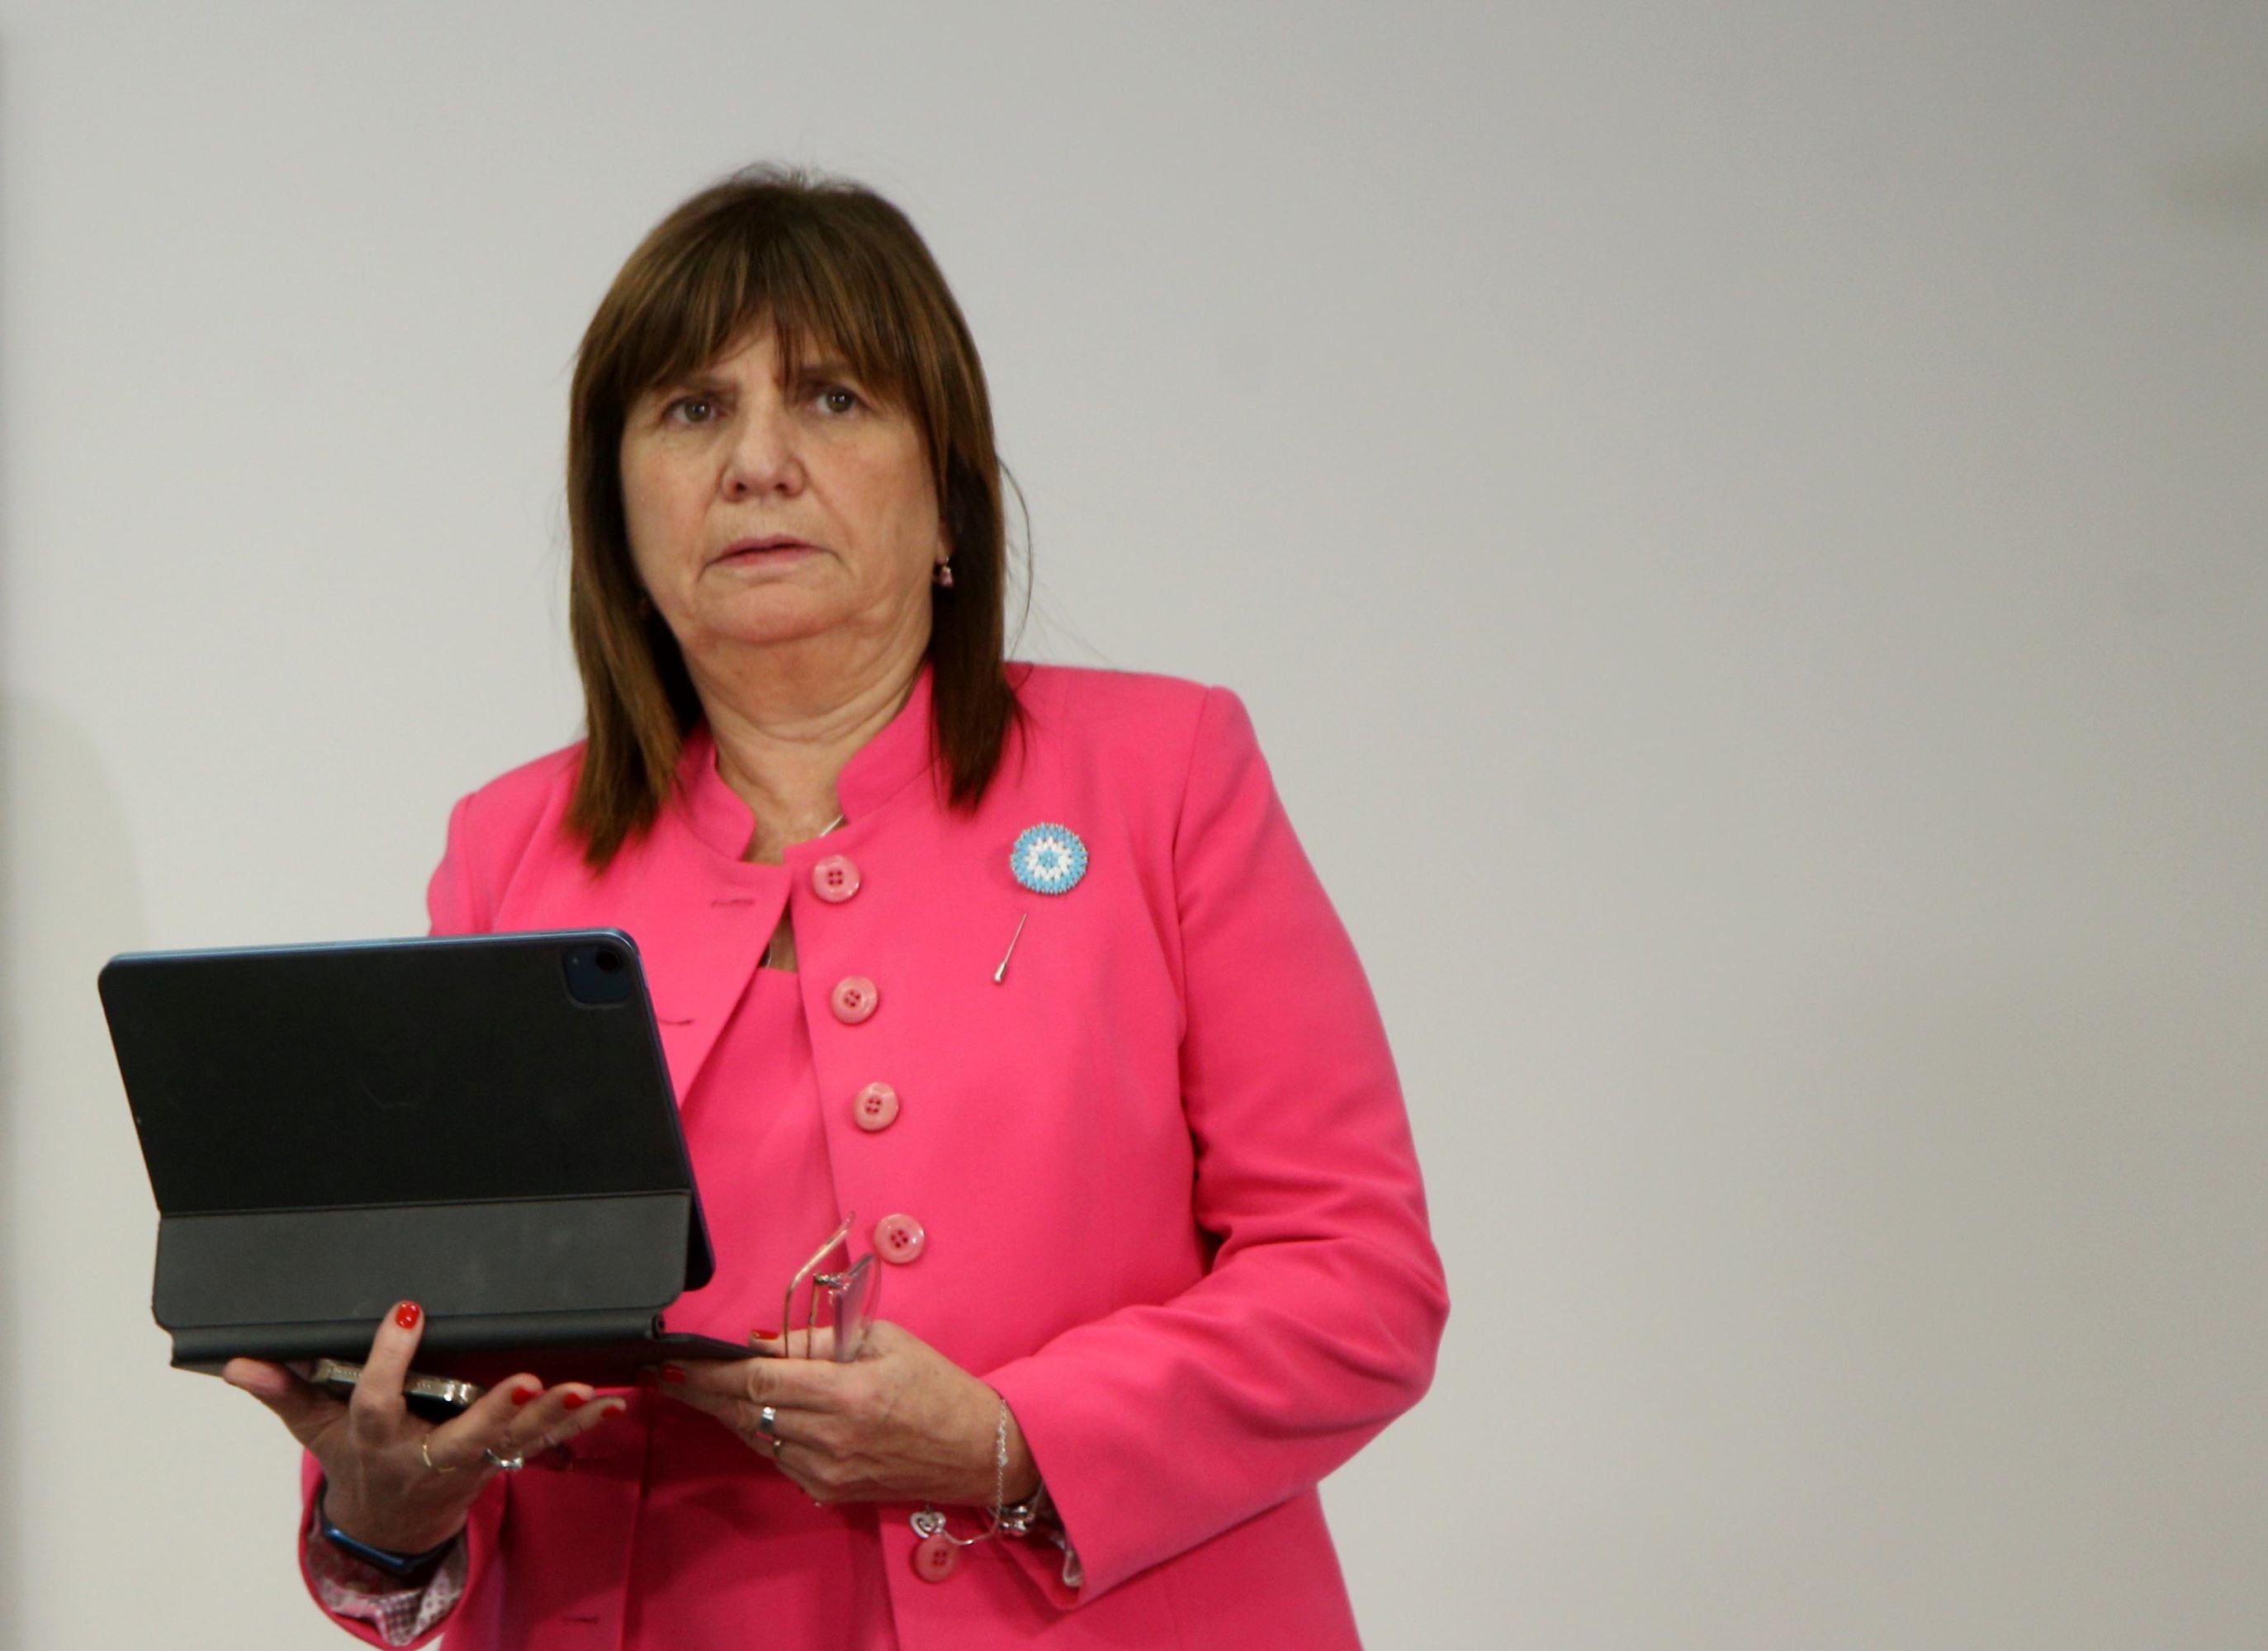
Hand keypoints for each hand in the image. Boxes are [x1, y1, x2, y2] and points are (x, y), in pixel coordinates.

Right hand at [222, 1301, 625, 1553]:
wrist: (390, 1522)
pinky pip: (545, 1445)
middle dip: (496, 1411)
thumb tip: (237, 1363)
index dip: (391, 1359)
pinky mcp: (502, 1462)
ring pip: (514, 1442)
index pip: (377, 1400)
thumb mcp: (315, 1429)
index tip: (409, 1312)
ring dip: (551, 1416)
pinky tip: (612, 1401)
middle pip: (463, 1437)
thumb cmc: (357, 1461)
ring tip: (583, 1388)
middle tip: (525, 1379)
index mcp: (377, 1440)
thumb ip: (283, 1392)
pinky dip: (580, 1425)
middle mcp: (427, 1455)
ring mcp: (470, 1463)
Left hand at [663, 1320, 1036, 1507]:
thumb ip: (818, 1340)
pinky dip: (760, 1433)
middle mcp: (831, 1438)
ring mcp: (827, 1472)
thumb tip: (761, 1342)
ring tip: (697, 1389)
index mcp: (848, 1392)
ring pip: (755, 1437)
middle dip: (700, 1392)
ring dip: (725, 1413)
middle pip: (745, 1411)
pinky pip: (777, 1458)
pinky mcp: (828, 1491)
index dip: (711, 1371)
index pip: (759, 1379)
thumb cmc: (936, 1385)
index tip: (676, 1360)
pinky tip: (752, 1414)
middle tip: (664, 1375)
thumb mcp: (884, 1340)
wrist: (975, 1449)